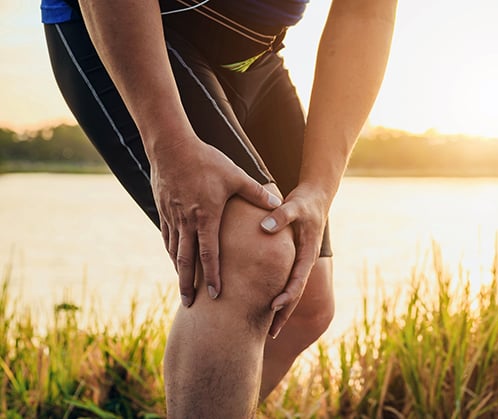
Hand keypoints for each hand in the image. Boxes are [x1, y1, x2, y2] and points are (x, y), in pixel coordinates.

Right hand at [150, 136, 281, 306]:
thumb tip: (278, 204)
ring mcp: (172, 216)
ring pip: (174, 250)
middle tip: (189, 305)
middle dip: (187, 285)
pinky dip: (171, 251)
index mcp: (206, 217)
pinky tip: (175, 258)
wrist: (171, 145)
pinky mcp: (163, 209)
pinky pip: (167, 236)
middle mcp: (187, 221)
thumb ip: (256, 192)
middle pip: (186, 261)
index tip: (214, 295)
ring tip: (183, 287)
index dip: (212, 276)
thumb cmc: (206, 160)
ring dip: (178, 271)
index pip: (210, 254)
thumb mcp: (236, 175)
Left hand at [260, 183, 329, 337]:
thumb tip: (265, 227)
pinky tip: (263, 306)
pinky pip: (284, 282)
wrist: (316, 197)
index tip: (273, 307)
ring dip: (281, 311)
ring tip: (268, 331)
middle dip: (283, 314)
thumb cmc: (304, 202)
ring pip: (290, 292)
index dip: (286, 295)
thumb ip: (281, 216)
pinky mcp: (293, 260)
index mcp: (307, 254)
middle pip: (295, 294)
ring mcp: (299, 263)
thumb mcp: (295, 206)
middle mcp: (304, 262)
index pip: (297, 280)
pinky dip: (277, 295)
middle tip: (270, 335)